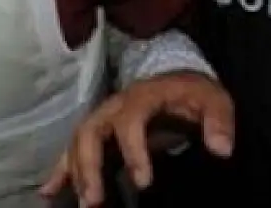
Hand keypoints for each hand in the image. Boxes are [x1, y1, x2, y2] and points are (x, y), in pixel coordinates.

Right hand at [40, 71, 233, 206]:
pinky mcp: (98, 131)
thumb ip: (219, 121)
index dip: (133, 151)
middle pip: (91, 132)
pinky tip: (48, 191)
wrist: (176, 77)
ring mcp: (102, 118)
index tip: (143, 182)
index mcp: (141, 98)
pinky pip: (73, 148)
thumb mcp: (213, 99)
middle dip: (89, 167)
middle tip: (94, 201)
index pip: (129, 121)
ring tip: (82, 204)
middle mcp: (114, 107)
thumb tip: (221, 149)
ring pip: (78, 141)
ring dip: (75, 172)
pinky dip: (60, 169)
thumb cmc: (192, 93)